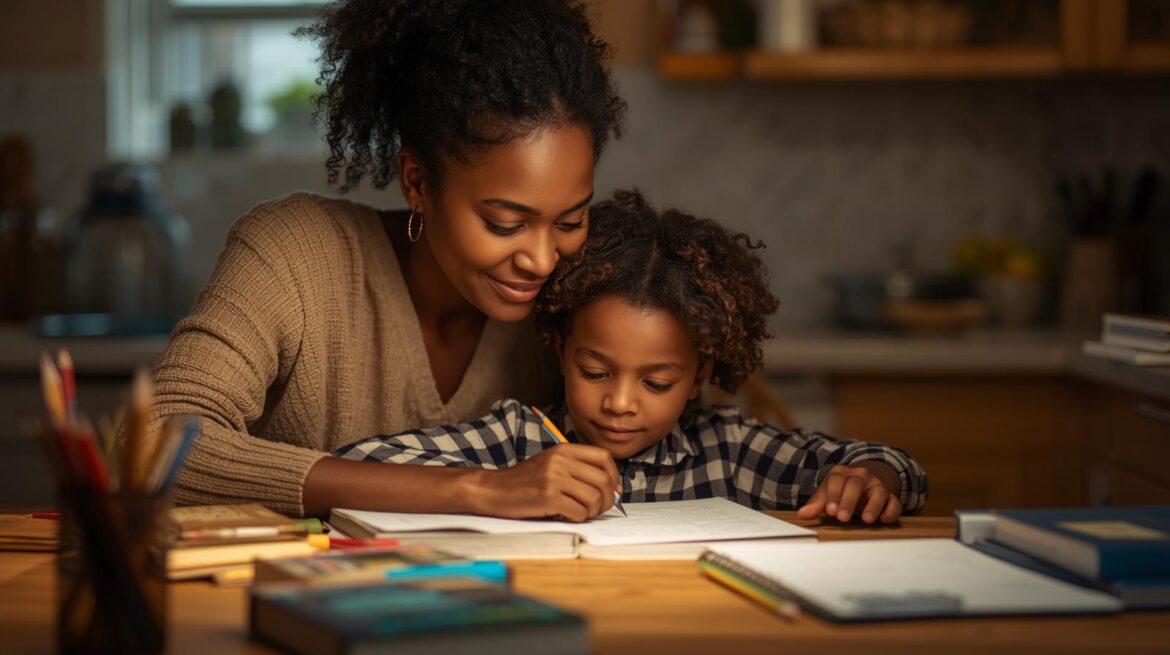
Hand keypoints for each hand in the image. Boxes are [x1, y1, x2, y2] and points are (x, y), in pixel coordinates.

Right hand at [470, 444, 620, 522]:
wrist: (492, 490)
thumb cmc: (523, 481)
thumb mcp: (550, 463)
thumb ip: (576, 469)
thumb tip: (609, 487)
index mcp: (563, 450)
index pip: (603, 457)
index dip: (614, 475)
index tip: (612, 489)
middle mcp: (561, 461)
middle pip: (603, 480)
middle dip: (607, 499)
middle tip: (598, 509)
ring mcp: (554, 478)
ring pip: (594, 498)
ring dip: (592, 512)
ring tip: (579, 513)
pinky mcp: (548, 497)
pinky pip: (579, 512)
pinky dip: (577, 518)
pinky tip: (564, 515)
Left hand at [797, 462, 901, 523]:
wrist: (865, 485)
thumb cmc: (841, 492)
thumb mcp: (827, 495)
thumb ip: (816, 504)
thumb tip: (803, 514)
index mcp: (841, 473)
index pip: (835, 480)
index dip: (832, 495)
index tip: (830, 511)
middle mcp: (860, 476)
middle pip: (855, 484)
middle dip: (848, 501)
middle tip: (842, 518)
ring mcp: (877, 485)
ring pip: (878, 492)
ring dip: (873, 506)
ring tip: (866, 520)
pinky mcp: (890, 497)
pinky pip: (894, 502)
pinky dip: (891, 510)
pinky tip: (884, 519)